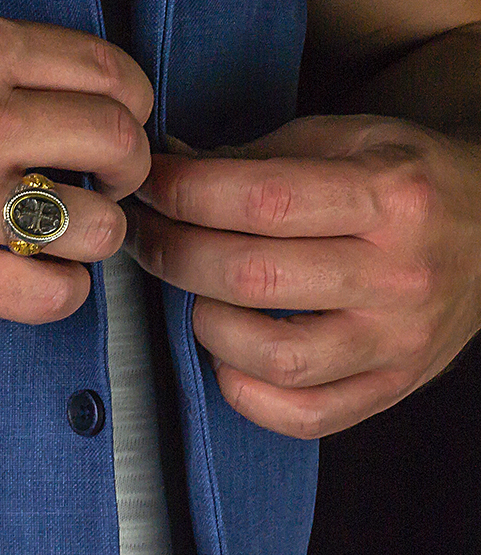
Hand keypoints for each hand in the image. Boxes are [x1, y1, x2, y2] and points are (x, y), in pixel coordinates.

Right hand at [0, 11, 152, 321]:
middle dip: (128, 169)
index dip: (131, 104)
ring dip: (95, 235)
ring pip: (99, 226)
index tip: (121, 124)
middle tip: (108, 183)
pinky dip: (61, 290)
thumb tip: (53, 87)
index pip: (106, 71)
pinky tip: (34, 278)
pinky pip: (53, 294)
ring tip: (63, 235)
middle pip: (118, 144)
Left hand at [125, 115, 480, 437]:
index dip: (183, 194)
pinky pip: (305, 415)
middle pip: (253, 277)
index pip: (261, 201)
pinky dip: (246, 392)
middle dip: (173, 253)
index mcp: (391, 195)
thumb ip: (255, 156)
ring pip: (275, 356)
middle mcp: (400, 273)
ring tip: (198, 293)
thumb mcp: (346, 138)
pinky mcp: (393, 386)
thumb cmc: (408, 179)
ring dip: (207, 323)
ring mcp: (398, 340)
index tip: (147, 187)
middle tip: (147, 235)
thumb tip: (170, 168)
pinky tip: (229, 353)